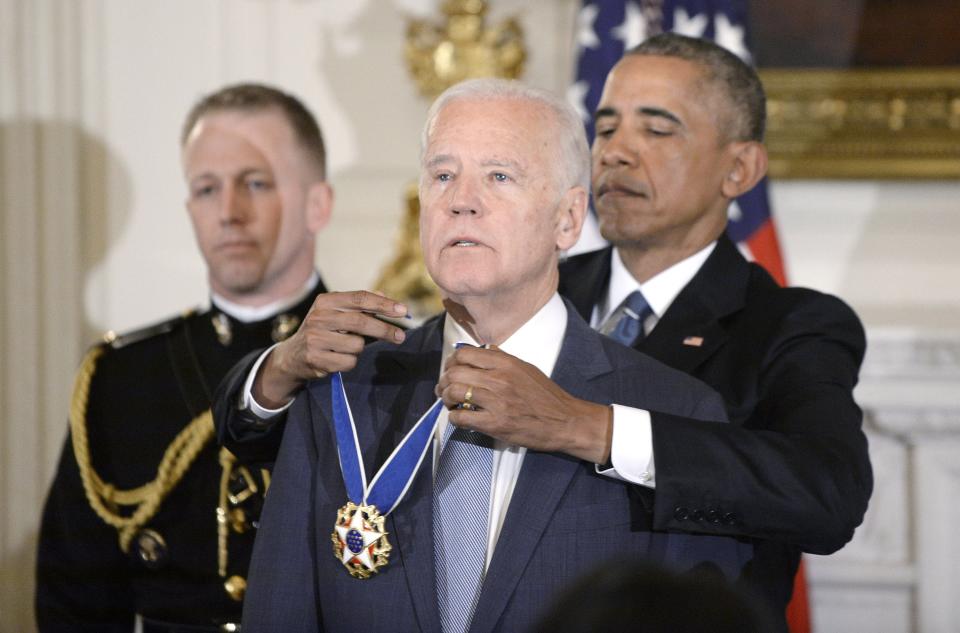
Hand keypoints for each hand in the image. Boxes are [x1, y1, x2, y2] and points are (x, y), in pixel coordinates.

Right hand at [254, 291, 406, 406]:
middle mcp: (318, 317)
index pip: (360, 298)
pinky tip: (337, 358)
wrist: (292, 356)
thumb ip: (360, 305)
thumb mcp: (337, 313)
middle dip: (384, 330)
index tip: (403, 311)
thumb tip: (385, 296)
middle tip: (401, 337)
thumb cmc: (323, 331)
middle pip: (361, 322)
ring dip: (359, 349)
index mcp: (325, 301)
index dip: (383, 304)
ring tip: (346, 348)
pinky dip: (350, 362)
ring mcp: (315, 338)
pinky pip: (349, 362)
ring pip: (357, 345)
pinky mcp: (315, 358)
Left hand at [436, 346, 612, 463]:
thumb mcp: (527, 368)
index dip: (452, 362)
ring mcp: (497, 402)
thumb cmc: (547, 396)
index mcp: (506, 363)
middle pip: (454, 373)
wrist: (565, 421)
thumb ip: (503, 359)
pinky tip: (461, 418)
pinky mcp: (495, 424)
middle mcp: (499, 379)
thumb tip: (485, 349)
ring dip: (446, 399)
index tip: (451, 370)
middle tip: (445, 389)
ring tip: (451, 403)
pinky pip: (461, 417)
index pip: (464, 354)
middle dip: (444, 382)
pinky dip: (454, 417)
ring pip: (453, 393)